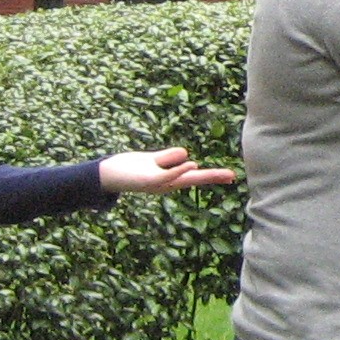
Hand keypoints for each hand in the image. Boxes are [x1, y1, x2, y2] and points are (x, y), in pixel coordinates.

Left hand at [99, 147, 235, 194]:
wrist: (106, 175)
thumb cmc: (129, 167)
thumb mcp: (153, 160)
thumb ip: (168, 157)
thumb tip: (187, 155)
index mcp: (170, 179)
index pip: (195, 175)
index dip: (212, 175)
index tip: (230, 176)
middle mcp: (167, 184)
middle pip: (195, 179)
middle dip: (214, 177)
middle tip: (232, 176)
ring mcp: (159, 184)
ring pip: (185, 177)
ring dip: (202, 174)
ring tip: (222, 174)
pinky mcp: (149, 180)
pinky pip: (168, 175)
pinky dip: (181, 170)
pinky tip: (192, 164)